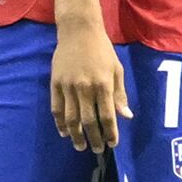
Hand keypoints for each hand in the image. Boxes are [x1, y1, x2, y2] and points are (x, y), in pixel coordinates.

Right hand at [49, 20, 127, 151]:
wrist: (79, 31)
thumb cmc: (102, 50)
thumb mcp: (116, 69)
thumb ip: (120, 94)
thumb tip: (126, 116)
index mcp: (103, 84)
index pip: (107, 116)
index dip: (110, 132)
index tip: (112, 144)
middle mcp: (85, 88)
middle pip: (88, 121)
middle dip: (94, 138)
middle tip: (96, 150)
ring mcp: (68, 86)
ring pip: (71, 118)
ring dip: (76, 135)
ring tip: (80, 146)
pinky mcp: (55, 83)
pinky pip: (56, 108)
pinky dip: (60, 123)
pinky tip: (64, 132)